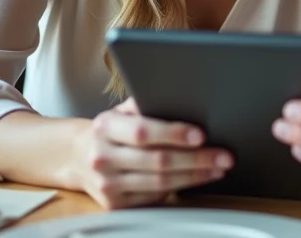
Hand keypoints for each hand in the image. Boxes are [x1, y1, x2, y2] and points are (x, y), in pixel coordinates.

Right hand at [70, 98, 232, 208]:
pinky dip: (179, 189)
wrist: (76, 157)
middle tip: (223, 156)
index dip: (173, 133)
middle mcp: (103, 156)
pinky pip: (154, 197)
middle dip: (197, 159)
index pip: (142, 132)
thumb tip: (182, 97)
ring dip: (194, 176)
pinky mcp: (115, 204)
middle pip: (158, 161)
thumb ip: (145, 104)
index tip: (200, 135)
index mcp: (105, 127)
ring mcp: (108, 184)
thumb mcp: (120, 111)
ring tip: (217, 168)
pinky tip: (196, 179)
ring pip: (160, 183)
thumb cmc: (108, 131)